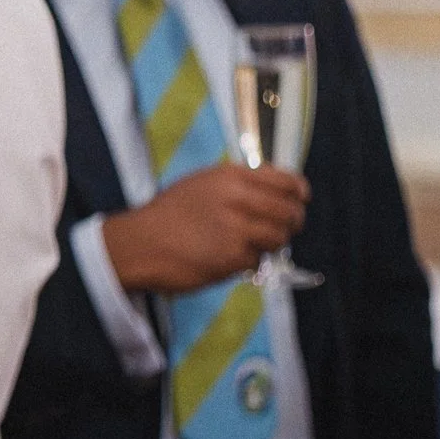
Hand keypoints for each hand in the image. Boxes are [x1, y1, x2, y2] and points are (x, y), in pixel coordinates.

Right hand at [102, 163, 309, 293]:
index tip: (301, 198)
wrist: (139, 244)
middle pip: (289, 211)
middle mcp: (237, 198)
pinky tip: (225, 257)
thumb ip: (236, 184)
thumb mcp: (200, 184)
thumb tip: (274, 191)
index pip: (285, 180)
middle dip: (292, 222)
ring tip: (250, 244)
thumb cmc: (167, 215)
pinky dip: (247, 261)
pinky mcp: (233, 255)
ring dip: (270, 243)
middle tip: (282, 228)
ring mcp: (236, 228)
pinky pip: (257, 259)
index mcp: (229, 176)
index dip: (298, 191)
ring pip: (279, 237)